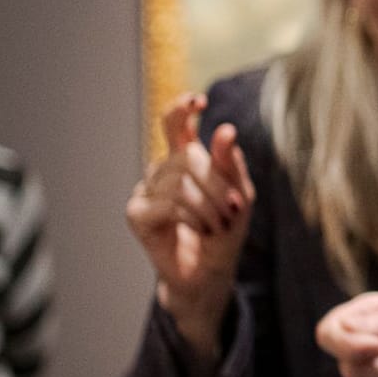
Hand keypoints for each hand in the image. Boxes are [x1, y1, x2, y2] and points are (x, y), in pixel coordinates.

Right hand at [124, 93, 255, 356]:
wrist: (210, 276)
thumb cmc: (225, 234)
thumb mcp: (240, 196)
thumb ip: (231, 164)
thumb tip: (224, 129)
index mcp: (186, 158)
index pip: (175, 122)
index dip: (182, 108)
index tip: (200, 100)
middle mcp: (163, 169)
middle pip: (187, 156)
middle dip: (216, 183)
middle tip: (232, 209)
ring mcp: (147, 189)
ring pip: (179, 180)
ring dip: (208, 205)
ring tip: (218, 225)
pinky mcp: (137, 213)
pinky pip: (165, 202)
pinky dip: (190, 216)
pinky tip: (198, 229)